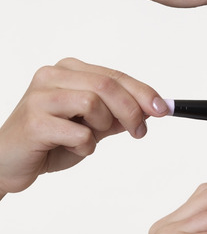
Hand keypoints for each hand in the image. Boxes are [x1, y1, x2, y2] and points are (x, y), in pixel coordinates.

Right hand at [0, 57, 166, 197]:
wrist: (8, 162)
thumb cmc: (51, 141)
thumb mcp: (93, 125)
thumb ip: (118, 115)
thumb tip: (153, 108)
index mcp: (68, 70)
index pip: (115, 75)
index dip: (144, 92)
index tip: (164, 109)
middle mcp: (52, 76)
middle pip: (108, 85)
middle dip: (132, 111)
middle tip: (140, 132)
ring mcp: (40, 96)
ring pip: (94, 103)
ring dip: (103, 127)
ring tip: (91, 139)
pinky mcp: (33, 120)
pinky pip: (78, 131)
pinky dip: (85, 144)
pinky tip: (73, 148)